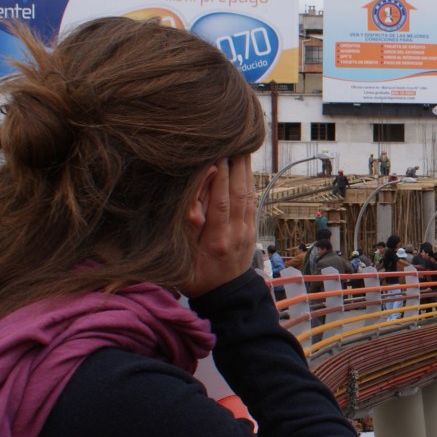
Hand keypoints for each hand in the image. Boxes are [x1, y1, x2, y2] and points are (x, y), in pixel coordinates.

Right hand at [182, 155, 257, 297]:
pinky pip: (252, 201)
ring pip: (248, 195)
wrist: (226, 296)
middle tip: (233, 140)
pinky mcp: (252, 229)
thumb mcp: (184, 260)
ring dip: (245, 170)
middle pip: (239, 193)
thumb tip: (194, 205)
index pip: (221, 203)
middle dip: (236, 166)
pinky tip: (246, 166)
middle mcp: (236, 234)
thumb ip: (189, 233)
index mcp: (217, 241)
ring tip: (242, 145)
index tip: (217, 155)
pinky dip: (249, 181)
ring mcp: (247, 231)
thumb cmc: (197, 277)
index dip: (220, 178)